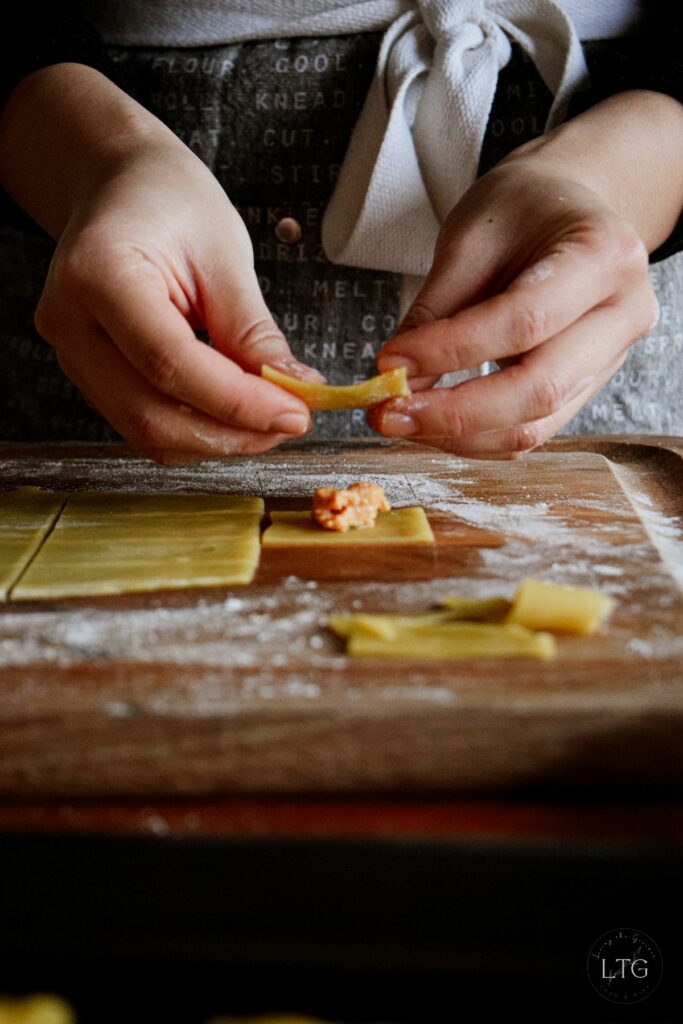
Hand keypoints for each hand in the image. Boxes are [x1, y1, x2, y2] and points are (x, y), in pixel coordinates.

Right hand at [1, 65, 319, 462]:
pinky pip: (144, 423)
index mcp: (98, 274)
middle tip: (291, 420)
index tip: (295, 413)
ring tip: (269, 415)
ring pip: (147, 432)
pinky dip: (197, 430)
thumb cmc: (167, 200)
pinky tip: (235, 411)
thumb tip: (294, 390)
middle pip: (151, 416)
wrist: (119, 187)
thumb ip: (253, 330)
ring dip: (217, 439)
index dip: (238, 402)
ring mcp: (72, 355)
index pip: (170, 364)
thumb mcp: (223, 251)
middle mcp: (70, 323)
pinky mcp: (89, 375)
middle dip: (232, 433)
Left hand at [369, 91, 681, 457]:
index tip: (390, 362)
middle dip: (454, 413)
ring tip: (400, 418)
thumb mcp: (471, 237)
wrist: (565, 210)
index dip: (452, 351)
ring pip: (534, 425)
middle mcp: (623, 314)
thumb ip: (437, 310)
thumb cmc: (521, 211)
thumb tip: (399, 380)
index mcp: (605, 255)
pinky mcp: (586, 390)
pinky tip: (431, 422)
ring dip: (458, 435)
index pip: (525, 320)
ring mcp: (611, 360)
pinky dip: (475, 436)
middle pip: (539, 389)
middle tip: (388, 413)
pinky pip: (530, 431)